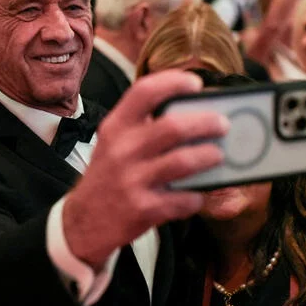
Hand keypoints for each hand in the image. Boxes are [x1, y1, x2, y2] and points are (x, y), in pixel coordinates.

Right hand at [61, 70, 229, 268]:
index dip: (174, 82)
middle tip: (222, 124)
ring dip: (209, 156)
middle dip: (206, 123)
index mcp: (115, 127)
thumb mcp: (113, 143)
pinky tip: (196, 195)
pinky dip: (196, 197)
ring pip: (184, 161)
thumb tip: (193, 113)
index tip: (196, 84)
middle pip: (173, 127)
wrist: (83, 222)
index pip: (144, 92)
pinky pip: (184, 199)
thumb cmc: (107, 176)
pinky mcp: (143, 209)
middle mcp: (122, 150)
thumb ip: (142, 126)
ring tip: (218, 155)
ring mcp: (132, 181)